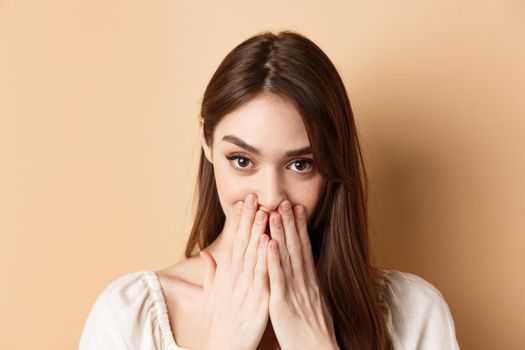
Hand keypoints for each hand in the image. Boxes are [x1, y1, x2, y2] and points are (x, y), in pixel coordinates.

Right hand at [199, 194, 270, 349]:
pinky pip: (262, 277)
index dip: (238, 223)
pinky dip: (264, 258)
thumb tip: (205, 253)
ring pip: (252, 255)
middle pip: (242, 244)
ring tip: (263, 211)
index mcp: (226, 276)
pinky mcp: (257, 302)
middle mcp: (234, 279)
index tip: (243, 203)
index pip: (233, 243)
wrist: (225, 349)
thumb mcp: (211, 296)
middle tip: (253, 197)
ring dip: (257, 232)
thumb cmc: (220, 323)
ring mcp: (245, 289)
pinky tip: (269, 242)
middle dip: (248, 220)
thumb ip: (210, 273)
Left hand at [266, 200, 337, 349]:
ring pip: (287, 257)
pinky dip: (274, 259)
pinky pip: (278, 278)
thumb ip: (308, 284)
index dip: (299, 228)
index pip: (304, 249)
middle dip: (290, 223)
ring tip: (275, 212)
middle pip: (296, 247)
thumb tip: (307, 268)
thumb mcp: (314, 303)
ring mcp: (294, 292)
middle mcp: (304, 282)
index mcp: (309, 282)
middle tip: (285, 201)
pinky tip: (269, 243)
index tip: (295, 209)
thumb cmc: (312, 332)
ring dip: (281, 233)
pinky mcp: (283, 304)